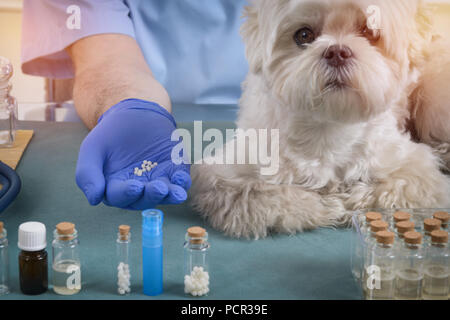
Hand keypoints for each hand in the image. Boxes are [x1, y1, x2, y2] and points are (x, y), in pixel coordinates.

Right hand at [76, 99, 190, 209]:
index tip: (134, 186)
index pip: (120, 196)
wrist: (132, 114)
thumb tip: (94, 200)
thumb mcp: (92, 149)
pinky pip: (179, 179)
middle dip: (152, 194)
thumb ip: (88, 174)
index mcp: (115, 188)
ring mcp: (157, 180)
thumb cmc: (109, 135)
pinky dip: (182, 181)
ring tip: (176, 193)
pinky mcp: (173, 170)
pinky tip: (182, 179)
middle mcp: (138, 189)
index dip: (127, 193)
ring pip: (164, 193)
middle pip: (145, 198)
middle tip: (158, 188)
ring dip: (171, 194)